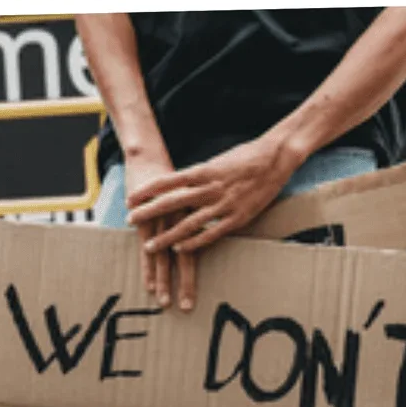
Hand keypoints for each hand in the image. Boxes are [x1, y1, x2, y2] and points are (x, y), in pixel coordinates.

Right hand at [121, 155, 198, 310]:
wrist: (149, 156)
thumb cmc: (174, 177)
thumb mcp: (196, 192)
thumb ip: (201, 214)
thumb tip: (210, 232)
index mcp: (198, 213)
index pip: (202, 249)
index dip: (199, 272)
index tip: (200, 292)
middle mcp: (183, 218)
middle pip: (185, 257)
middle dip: (185, 284)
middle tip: (185, 307)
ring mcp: (163, 219)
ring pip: (165, 255)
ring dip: (164, 280)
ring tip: (162, 301)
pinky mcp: (146, 216)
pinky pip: (147, 245)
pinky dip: (148, 265)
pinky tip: (148, 283)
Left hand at [128, 135, 299, 309]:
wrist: (275, 157)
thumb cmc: (245, 157)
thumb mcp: (217, 162)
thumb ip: (199, 175)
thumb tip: (182, 184)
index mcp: (203, 170)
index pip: (167, 181)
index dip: (148, 191)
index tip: (131, 199)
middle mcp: (209, 188)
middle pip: (172, 203)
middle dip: (149, 213)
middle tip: (130, 221)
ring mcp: (223, 204)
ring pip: (188, 224)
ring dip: (167, 236)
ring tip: (149, 245)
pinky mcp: (237, 217)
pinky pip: (211, 233)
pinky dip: (194, 242)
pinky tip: (180, 250)